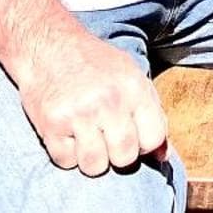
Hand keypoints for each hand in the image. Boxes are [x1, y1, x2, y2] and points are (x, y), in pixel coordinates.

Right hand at [16, 26, 167, 175]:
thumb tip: (163, 156)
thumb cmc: (95, 64)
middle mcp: (109, 101)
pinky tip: (68, 134)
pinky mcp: (51, 125)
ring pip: (95, 166)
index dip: (145, 145)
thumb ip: (152, 113)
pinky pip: (65, 161)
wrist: (49, 46)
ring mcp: (79, 114)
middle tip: (107, 138)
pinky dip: (66, 155)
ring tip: (87, 138)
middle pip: (124, 157)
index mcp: (134, 88)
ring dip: (92, 159)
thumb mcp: (131, 76)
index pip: (153, 139)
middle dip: (118, 155)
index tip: (134, 138)